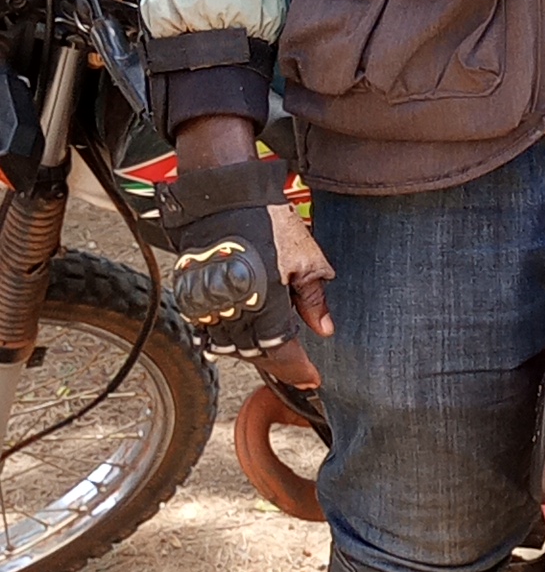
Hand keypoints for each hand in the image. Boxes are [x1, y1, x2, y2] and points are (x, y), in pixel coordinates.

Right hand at [169, 112, 333, 370]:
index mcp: (263, 308)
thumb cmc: (268, 221)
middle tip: (298, 370)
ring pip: (231, 346)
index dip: (299, 370)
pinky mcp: (193, 295)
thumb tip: (324, 329)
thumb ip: (315, 299)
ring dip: (255, 354)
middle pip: (256, 355)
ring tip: (275, 353)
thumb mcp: (306, 259)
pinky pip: (211, 329)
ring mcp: (208, 306)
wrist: (224, 194)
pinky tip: (246, 333)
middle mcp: (232, 313)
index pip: (282, 355)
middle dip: (279, 366)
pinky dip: (230, 337)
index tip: (314, 377)